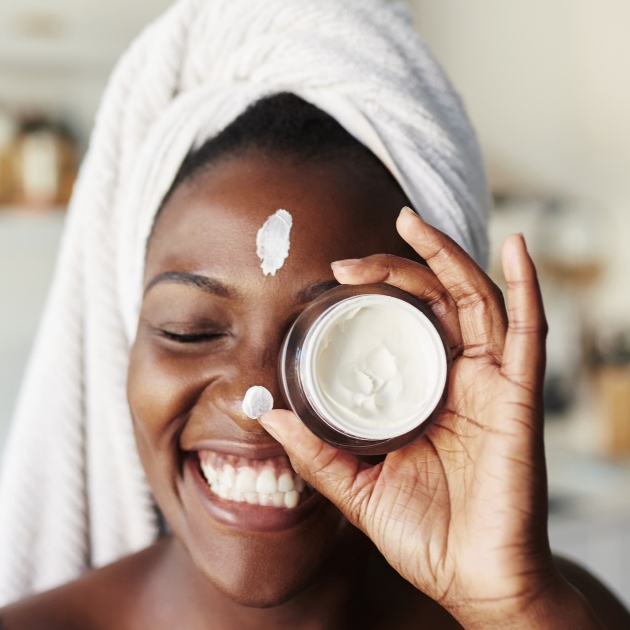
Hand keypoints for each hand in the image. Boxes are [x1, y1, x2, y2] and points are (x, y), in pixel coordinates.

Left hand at [260, 208, 601, 627]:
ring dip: (447, 257)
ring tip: (412, 222)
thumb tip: (266, 415)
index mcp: (422, 393)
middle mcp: (458, 379)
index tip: (331, 282)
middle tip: (348, 261)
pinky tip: (516, 247)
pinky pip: (528, 331)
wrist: (472, 580)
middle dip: (396, 269)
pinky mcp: (518, 398)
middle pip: (433, 301)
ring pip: (474, 300)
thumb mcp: (357, 486)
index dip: (372, 296)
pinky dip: (526, 285)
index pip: (402, 325)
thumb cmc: (424, 533)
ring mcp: (490, 383)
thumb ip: (316, 452)